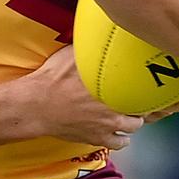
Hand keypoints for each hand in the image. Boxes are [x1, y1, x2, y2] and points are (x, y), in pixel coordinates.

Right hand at [21, 46, 144, 149]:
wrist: (36, 105)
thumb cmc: (53, 79)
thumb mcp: (72, 54)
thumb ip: (91, 48)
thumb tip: (99, 35)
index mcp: (113, 85)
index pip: (141, 86)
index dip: (142, 85)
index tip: (139, 82)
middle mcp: (115, 107)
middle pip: (141, 108)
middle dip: (140, 103)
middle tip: (134, 98)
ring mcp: (107, 125)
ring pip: (134, 127)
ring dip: (133, 121)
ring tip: (128, 115)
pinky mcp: (97, 138)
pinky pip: (119, 143)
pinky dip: (121, 139)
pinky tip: (118, 132)